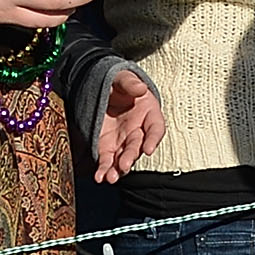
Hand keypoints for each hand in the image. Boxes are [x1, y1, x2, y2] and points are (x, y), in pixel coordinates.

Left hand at [91, 67, 164, 183]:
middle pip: (138, 146)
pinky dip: (104, 169)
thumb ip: (129, 83)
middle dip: (130, 157)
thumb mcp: (123, 77)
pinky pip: (107, 160)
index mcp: (148, 113)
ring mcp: (123, 140)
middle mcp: (138, 130)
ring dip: (117, 169)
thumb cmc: (118, 82)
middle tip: (123, 165)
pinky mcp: (108, 146)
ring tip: (110, 178)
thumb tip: (140, 88)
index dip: (153, 139)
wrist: (103, 88)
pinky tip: (99, 178)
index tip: (148, 149)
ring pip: (123, 157)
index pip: (155, 128)